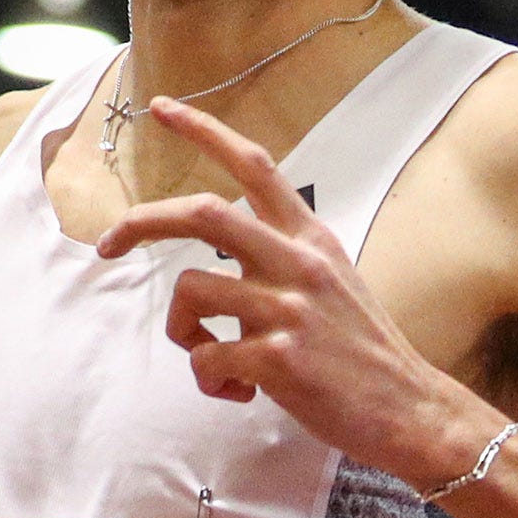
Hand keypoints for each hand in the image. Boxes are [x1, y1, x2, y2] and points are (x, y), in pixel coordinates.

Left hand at [93, 97, 486, 487]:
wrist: (409, 408)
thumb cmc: (364, 353)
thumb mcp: (334, 282)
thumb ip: (285, 260)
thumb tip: (229, 267)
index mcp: (310, 238)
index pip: (253, 165)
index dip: (202, 130)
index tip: (160, 108)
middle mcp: (298, 262)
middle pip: (202, 213)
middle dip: (142, 222)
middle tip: (107, 243)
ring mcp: (288, 308)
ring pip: (192, 291)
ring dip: (182, 330)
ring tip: (211, 360)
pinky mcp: (279, 358)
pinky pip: (207, 357)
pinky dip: (208, 378)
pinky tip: (237, 392)